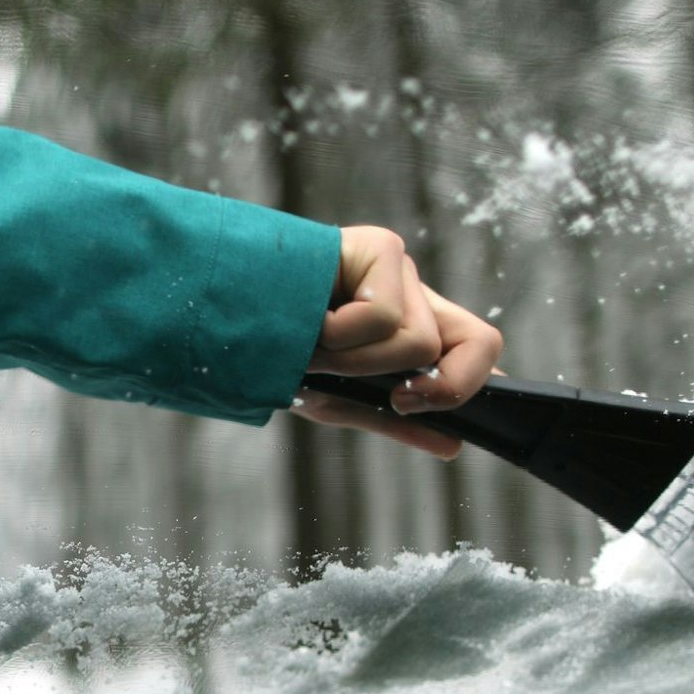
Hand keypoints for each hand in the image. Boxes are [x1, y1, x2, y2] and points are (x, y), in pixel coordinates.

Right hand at [294, 226, 503, 459]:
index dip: (476, 381)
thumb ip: (391, 419)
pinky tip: (308, 322)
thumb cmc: (272, 355)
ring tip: (314, 350)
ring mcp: (398, 269)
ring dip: (359, 363)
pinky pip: (384, 316)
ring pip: (419, 342)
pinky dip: (339, 337)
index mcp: (408, 329)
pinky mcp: (379, 247)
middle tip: (392, 398)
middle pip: (475, 342)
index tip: (427, 410)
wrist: (216, 319)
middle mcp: (412, 295)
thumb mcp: (336, 398)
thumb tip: (454, 446)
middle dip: (434, 386)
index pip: (474, 346)